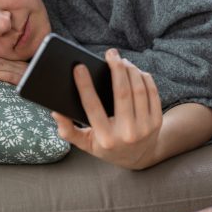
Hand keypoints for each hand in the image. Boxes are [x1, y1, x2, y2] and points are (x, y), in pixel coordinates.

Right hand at [52, 48, 162, 169]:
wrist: (140, 158)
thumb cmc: (108, 146)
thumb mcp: (86, 144)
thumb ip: (69, 131)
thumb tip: (55, 112)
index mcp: (105, 138)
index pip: (92, 107)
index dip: (84, 85)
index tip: (78, 67)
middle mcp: (126, 134)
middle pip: (121, 93)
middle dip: (115, 68)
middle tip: (110, 53)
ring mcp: (144, 128)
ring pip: (138, 89)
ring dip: (130, 70)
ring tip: (122, 61)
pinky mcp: (156, 121)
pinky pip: (151, 93)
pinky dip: (144, 78)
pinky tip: (136, 71)